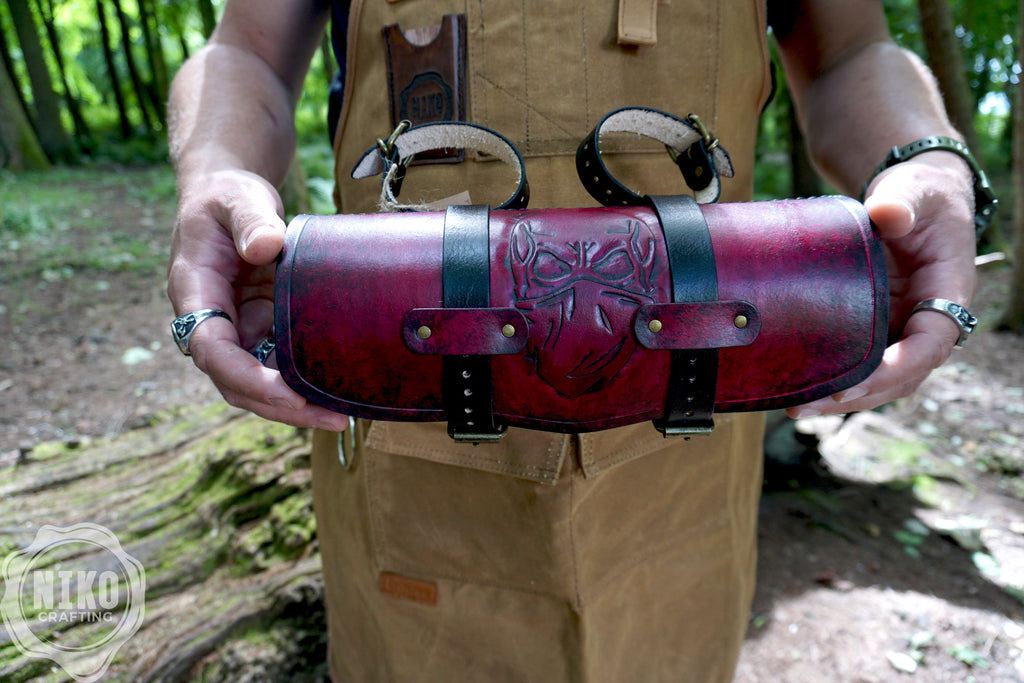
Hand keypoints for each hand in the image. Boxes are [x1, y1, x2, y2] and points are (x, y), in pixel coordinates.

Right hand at [167, 169, 350, 430]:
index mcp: (194, 293)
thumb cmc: (227, 197)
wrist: (230, 199)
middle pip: (237, 382)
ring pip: (258, 382)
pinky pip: (278, 365)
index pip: (211, 350)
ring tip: (344, 413)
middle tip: (332, 418)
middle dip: (280, 407)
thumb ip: (250, 218)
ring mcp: (237, 329)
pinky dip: (304, 380)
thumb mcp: (237, 197)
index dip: (245, 377)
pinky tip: (340, 388)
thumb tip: (266, 245)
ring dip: (295, 403)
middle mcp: (213, 322)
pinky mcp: (260, 330)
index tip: (287, 394)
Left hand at [788, 150, 977, 417]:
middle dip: (858, 396)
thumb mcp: (913, 190)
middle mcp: (928, 319)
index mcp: (947, 292)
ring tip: (798, 407)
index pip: (930, 344)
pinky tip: (801, 388)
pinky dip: (837, 380)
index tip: (857, 384)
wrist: (909, 198)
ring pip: (881, 378)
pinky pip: (863, 362)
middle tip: (808, 407)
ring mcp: (903, 328)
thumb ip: (901, 202)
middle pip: (902, 375)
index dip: (896, 368)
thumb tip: (887, 215)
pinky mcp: (880, 328)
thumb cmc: (919, 195)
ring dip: (843, 398)